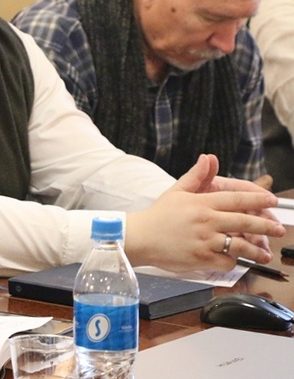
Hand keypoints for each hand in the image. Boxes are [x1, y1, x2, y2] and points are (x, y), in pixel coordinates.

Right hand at [125, 154, 284, 271]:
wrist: (140, 237)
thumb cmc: (158, 215)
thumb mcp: (177, 191)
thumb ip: (196, 175)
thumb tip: (209, 158)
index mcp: (202, 203)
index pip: (236, 199)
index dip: (257, 199)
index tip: (271, 201)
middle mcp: (206, 220)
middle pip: (245, 221)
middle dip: (266, 225)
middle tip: (279, 229)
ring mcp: (205, 240)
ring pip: (240, 245)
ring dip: (257, 250)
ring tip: (265, 253)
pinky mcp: (202, 258)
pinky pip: (226, 261)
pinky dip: (233, 261)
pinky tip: (235, 260)